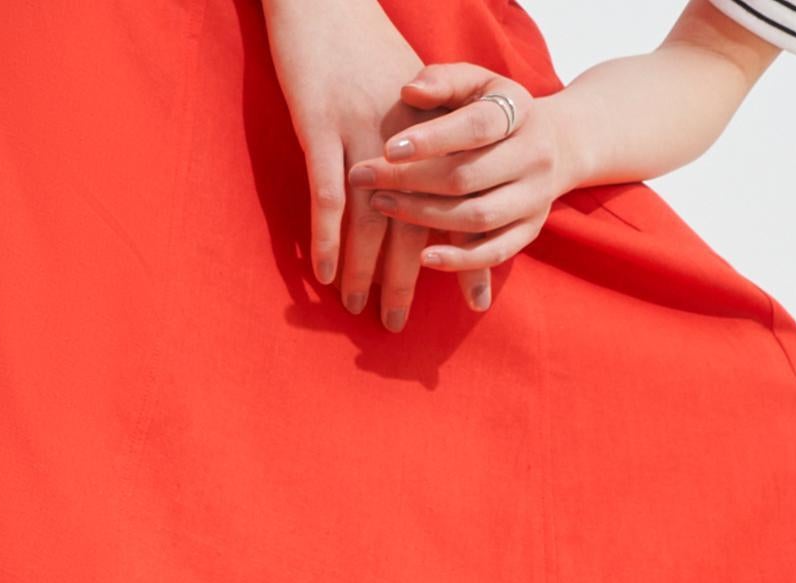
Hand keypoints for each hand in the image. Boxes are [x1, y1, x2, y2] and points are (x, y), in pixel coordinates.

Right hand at [261, 0, 490, 328]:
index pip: (457, 205)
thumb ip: (433, 140)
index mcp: (436, 130)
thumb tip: (439, 192)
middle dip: (405, 278)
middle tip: (396, 322)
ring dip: (361, 270)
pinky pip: (327, 195)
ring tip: (355, 307)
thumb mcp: (412, 91)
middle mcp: (405, 136)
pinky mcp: (320, 125)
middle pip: (414, 220)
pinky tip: (321, 272)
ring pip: (369, 217)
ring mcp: (361, 131)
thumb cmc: (362, 47)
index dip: (465, 253)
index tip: (475, 301)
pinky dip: (325, 238)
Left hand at [344, 64, 577, 304]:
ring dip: (424, 216)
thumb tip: (408, 91)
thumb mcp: (473, 83)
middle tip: (363, 177)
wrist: (552, 143)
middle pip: (468, 177)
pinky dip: (460, 260)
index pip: (476, 127)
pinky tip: (424, 259)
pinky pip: (495, 253)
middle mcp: (534, 155)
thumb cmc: (491, 110)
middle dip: (410, 180)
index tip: (388, 148)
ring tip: (381, 206)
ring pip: (477, 217)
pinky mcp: (530, 230)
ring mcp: (534, 197)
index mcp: (519, 110)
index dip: (432, 139)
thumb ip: (442, 81)